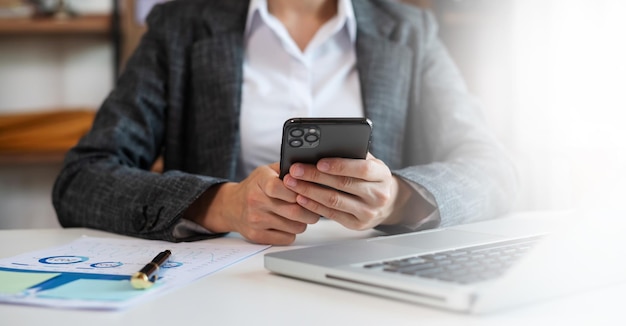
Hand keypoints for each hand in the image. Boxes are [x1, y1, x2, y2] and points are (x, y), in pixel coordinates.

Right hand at [186, 163, 319, 244]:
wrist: (231, 207)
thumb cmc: (255, 187)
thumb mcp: (266, 171)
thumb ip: (287, 168)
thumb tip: (311, 168)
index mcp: (260, 181)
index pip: (279, 187)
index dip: (298, 190)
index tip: (305, 191)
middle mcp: (256, 201)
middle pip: (294, 211)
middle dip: (310, 210)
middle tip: (314, 207)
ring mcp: (256, 220)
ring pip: (295, 227)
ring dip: (303, 222)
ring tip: (301, 215)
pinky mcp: (257, 236)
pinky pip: (287, 238)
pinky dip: (293, 232)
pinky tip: (288, 224)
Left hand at [282, 153, 405, 229]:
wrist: (388, 203)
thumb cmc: (372, 178)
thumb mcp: (370, 163)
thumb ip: (353, 155)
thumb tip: (323, 147)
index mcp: (382, 175)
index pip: (362, 169)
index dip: (340, 165)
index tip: (319, 162)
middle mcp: (378, 195)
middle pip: (343, 184)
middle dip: (315, 176)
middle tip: (295, 170)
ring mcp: (368, 212)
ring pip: (334, 201)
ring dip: (310, 191)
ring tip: (293, 183)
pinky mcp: (357, 224)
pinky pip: (332, 214)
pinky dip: (314, 206)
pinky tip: (301, 197)